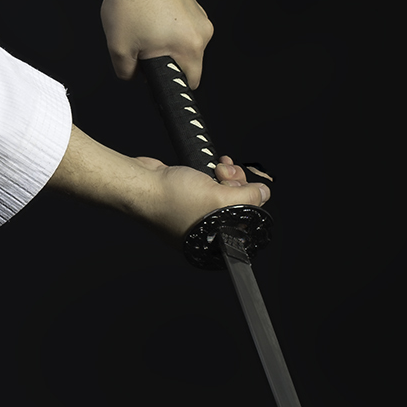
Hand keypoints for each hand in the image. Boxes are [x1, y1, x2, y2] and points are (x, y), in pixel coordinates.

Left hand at [91, 0, 212, 88]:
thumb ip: (126, 71)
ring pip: (184, 43)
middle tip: (143, 48)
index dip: (171, 85)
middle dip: (165, 61)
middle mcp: (202, 30)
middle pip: (187, 61)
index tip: (159, 81)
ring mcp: (199, 14)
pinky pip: (183, 26)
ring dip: (166, 42)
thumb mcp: (118, 47)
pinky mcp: (193, 2)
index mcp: (190, 45)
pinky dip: (168, 26)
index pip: (190, 81)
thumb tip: (131, 75)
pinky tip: (149, 15)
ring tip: (144, 27)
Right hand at [131, 153, 270, 239]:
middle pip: (238, 205)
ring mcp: (196, 211)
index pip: (246, 224)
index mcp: (213, 241)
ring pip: (226, 192)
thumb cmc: (171, 200)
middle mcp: (206, 229)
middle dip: (239, 185)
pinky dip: (216, 173)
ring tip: (220, 169)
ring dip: (229, 175)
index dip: (253, 203)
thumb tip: (264, 193)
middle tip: (230, 176)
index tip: (256, 187)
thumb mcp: (220, 198)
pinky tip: (215, 165)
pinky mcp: (189, 196)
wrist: (142, 184)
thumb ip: (248, 198)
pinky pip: (211, 185)